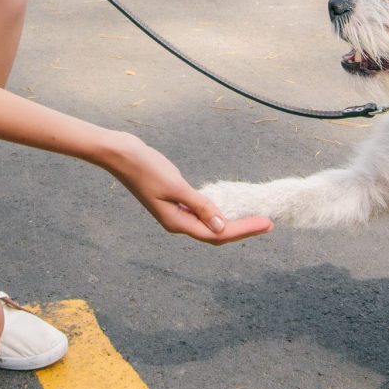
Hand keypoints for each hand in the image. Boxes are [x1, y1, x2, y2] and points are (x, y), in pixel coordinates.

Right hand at [105, 132, 273, 244]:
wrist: (121, 154)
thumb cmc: (146, 168)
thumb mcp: (176, 186)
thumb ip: (200, 206)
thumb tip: (222, 226)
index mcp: (177, 222)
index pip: (217, 234)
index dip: (244, 230)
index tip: (266, 223)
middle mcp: (177, 221)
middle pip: (215, 234)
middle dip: (242, 230)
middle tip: (267, 223)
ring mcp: (175, 212)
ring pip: (209, 225)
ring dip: (231, 223)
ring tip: (253, 219)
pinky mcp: (174, 200)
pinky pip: (200, 213)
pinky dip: (216, 213)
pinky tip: (227, 208)